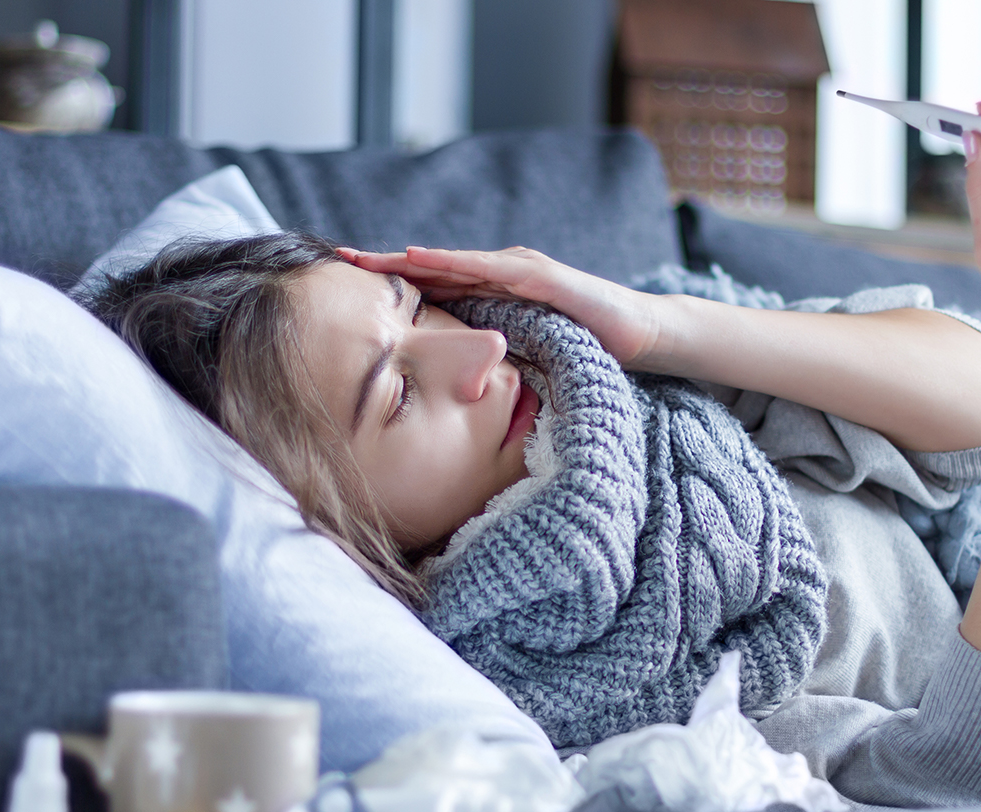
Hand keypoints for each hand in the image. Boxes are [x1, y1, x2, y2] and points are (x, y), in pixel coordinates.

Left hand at [338, 246, 664, 366]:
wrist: (641, 335)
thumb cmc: (585, 345)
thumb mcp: (526, 354)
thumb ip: (493, 356)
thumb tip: (456, 385)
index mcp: (494, 294)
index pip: (435, 286)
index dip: (392, 284)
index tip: (347, 285)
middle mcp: (502, 273)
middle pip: (434, 267)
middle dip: (386, 263)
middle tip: (339, 258)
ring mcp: (522, 271)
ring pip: (454, 262)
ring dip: (409, 259)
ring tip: (368, 257)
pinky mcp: (542, 278)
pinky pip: (490, 270)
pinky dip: (454, 263)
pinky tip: (422, 260)